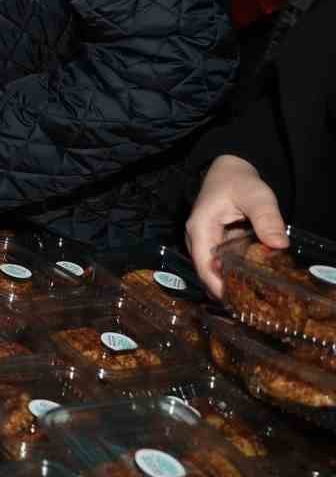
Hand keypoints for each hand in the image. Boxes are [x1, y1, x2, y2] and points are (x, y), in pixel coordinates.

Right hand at [186, 154, 288, 298]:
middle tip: (249, 308)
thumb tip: (279, 246)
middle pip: (206, 271)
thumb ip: (266, 218)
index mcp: (200, 228)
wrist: (230, 168)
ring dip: (228, 283)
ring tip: (251, 301)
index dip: (217, 287)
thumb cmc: (238, 180)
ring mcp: (205, 240)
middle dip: (224, 290)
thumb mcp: (256, 195)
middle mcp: (197, 237)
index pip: (204, 265)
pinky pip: (221, 262)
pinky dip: (233, 273)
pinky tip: (250, 282)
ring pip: (213, 269)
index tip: (235, 304)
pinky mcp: (215, 241)